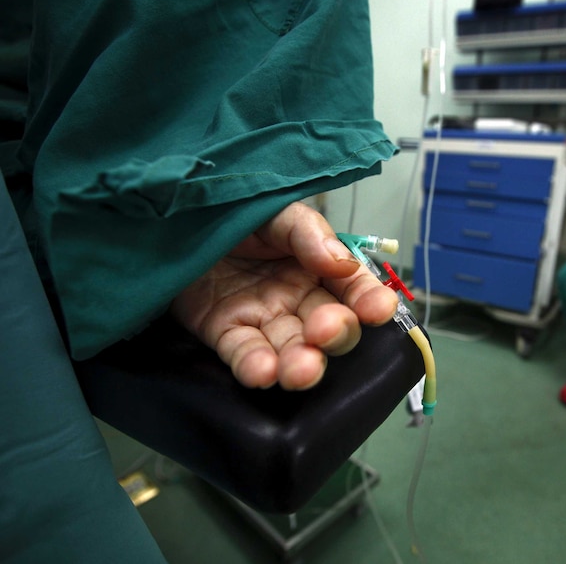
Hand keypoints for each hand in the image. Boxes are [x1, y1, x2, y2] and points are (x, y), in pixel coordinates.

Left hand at [169, 202, 398, 389]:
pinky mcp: (224, 331)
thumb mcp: (274, 210)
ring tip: (301, 370)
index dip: (369, 300)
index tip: (378, 310)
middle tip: (326, 331)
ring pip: (291, 349)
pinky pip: (243, 355)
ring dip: (300, 364)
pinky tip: (264, 373)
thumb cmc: (230, 210)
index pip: (354, 287)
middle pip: (329, 327)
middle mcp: (297, 297)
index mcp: (317, 264)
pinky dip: (255, 367)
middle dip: (335, 333)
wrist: (170, 215)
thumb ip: (309, 232)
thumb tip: (343, 263)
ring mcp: (262, 318)